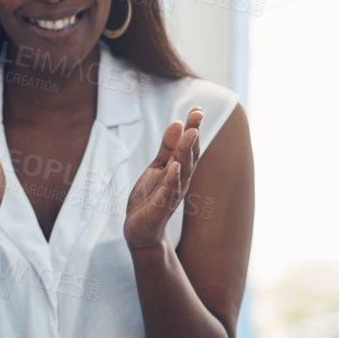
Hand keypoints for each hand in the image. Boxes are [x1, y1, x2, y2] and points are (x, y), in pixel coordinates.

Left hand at [125, 107, 201, 250]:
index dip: (193, 128)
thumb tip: (177, 123)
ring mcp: (172, 193)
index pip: (189, 146)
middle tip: (197, 114)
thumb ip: (167, 148)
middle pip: (189, 155)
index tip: (197, 109)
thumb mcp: (157, 168)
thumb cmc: (150, 197)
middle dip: (193, 135)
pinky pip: (168, 191)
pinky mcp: (160, 207)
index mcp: (180, 170)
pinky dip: (171, 179)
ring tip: (190, 133)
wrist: (140, 229)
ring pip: (182, 170)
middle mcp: (181, 180)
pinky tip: (174, 167)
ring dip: (186, 152)